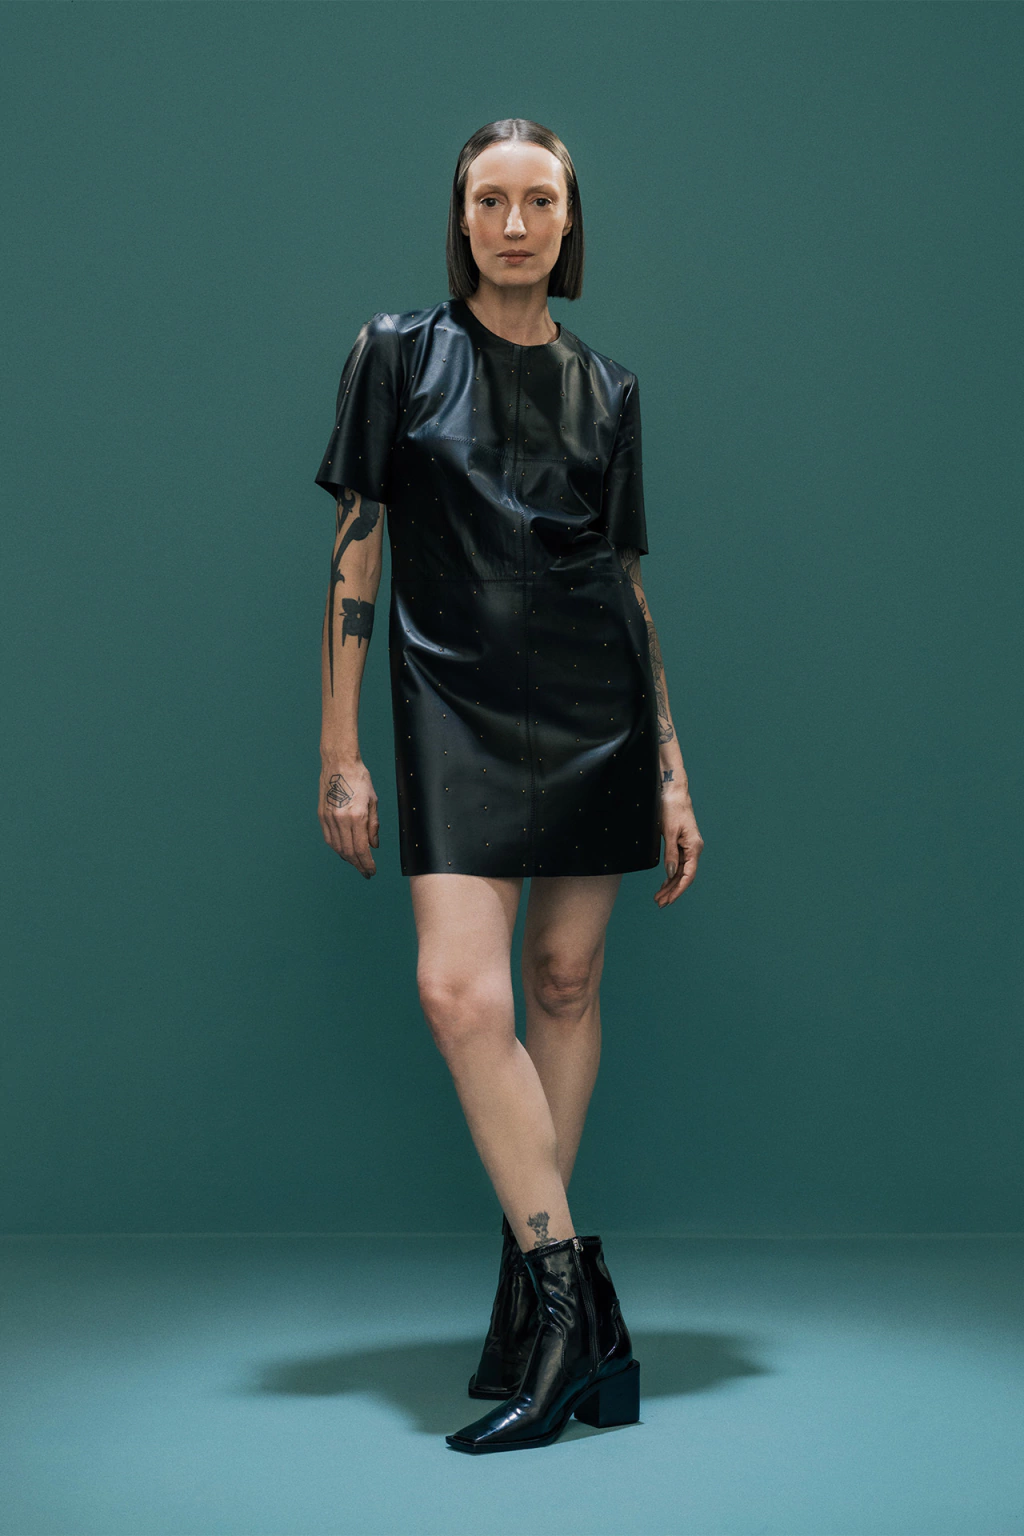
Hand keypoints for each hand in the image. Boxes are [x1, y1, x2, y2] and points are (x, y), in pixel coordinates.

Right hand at [318, 759, 379, 877]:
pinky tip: (344, 852)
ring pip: (337, 847)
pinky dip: (337, 848)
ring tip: (357, 864)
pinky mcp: (321, 815)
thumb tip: (373, 845)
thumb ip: (374, 825)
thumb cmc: (359, 778)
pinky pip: (329, 838)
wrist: (339, 763)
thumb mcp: (373, 801)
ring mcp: (329, 818)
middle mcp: (341, 819)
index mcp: (356, 816)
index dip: (367, 863)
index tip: (371, 871)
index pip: (361, 848)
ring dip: (347, 859)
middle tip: (366, 872)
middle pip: (348, 852)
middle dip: (358, 865)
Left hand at [655, 786, 703, 907]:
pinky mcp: (682, 844)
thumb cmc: (672, 808)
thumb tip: (671, 874)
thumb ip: (670, 854)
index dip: (679, 889)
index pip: (689, 875)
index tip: (669, 899)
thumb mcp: (669, 832)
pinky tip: (664, 884)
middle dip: (673, 891)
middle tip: (660, 903)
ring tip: (659, 897)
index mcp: (694, 846)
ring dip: (671, 885)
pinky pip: (678, 864)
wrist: (673, 792)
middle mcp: (694, 849)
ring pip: (681, 872)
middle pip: (685, 876)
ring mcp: (689, 847)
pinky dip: (671, 876)